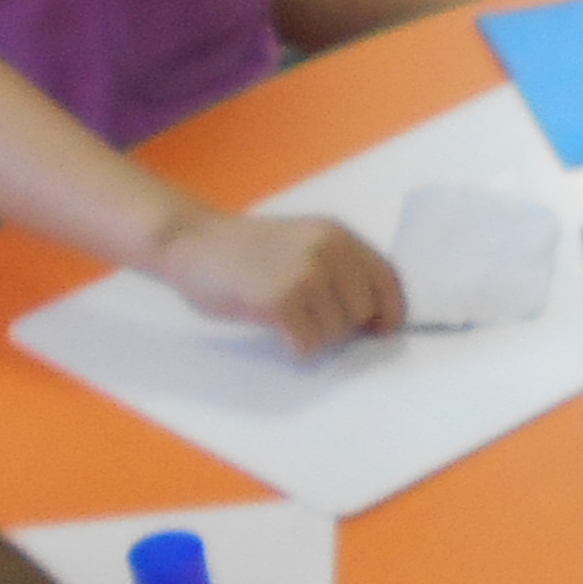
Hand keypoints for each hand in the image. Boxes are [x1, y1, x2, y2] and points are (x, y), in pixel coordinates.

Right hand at [160, 209, 406, 354]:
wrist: (191, 242)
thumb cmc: (245, 250)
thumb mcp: (303, 243)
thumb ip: (338, 268)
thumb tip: (372, 318)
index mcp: (338, 235)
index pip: (387, 279)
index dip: (391, 311)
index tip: (381, 330)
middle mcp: (328, 251)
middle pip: (363, 313)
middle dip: (343, 328)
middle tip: (311, 322)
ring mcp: (305, 274)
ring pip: (337, 333)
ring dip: (316, 338)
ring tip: (288, 321)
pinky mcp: (280, 300)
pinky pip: (308, 344)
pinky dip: (296, 348)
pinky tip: (278, 332)